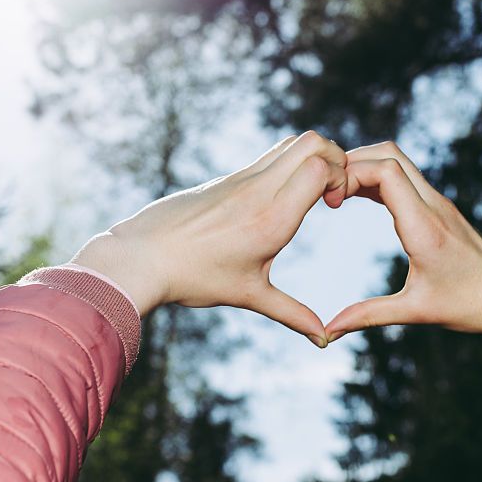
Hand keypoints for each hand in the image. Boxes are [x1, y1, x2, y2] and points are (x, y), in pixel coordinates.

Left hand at [72, 131, 347, 346]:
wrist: (141, 257)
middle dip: (336, 159)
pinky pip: (269, 156)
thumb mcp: (249, 295)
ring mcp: (241, 178)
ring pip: (291, 142)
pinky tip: (282, 197)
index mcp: (271, 217)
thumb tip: (324, 339)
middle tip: (332, 193)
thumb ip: (293, 314)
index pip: (319, 166)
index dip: (341, 176)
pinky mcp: (227, 178)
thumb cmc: (193, 278)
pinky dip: (290, 164)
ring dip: (313, 159)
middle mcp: (259, 189)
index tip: (336, 204)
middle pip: (312, 142)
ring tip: (311, 193)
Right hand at [324, 142, 481, 368]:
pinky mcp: (441, 209)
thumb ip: (367, 316)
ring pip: (399, 160)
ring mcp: (439, 203)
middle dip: (352, 161)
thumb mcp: (415, 312)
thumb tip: (328, 332)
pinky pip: (406, 177)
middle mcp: (433, 206)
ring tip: (337, 192)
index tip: (330, 200)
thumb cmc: (471, 305)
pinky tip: (360, 197)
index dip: (352, 173)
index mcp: (424, 227)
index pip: (386, 170)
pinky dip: (379, 178)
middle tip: (326, 188)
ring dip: (365, 166)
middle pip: (390, 153)